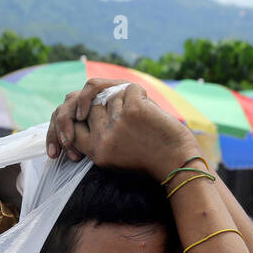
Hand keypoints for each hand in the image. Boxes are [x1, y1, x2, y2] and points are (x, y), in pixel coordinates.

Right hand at [45, 78, 200, 180]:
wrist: (178, 164)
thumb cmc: (151, 160)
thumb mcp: (117, 156)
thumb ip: (101, 136)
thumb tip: (86, 107)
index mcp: (97, 152)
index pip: (74, 126)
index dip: (80, 115)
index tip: (93, 116)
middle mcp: (103, 139)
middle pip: (91, 106)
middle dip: (106, 104)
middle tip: (127, 115)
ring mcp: (117, 123)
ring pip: (110, 94)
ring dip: (125, 98)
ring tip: (142, 116)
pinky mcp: (133, 110)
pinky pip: (130, 88)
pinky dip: (141, 93)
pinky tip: (150, 109)